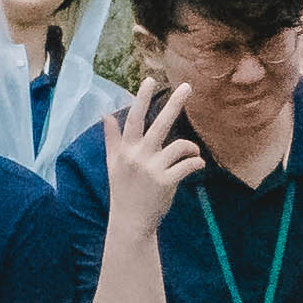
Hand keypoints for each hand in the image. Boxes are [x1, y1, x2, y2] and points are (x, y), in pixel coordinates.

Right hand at [98, 82, 203, 235]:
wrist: (130, 222)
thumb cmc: (123, 191)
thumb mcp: (113, 164)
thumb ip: (112, 138)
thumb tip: (105, 115)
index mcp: (126, 150)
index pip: (133, 119)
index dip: (141, 99)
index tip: (150, 80)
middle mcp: (138, 157)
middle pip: (159, 125)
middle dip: (174, 104)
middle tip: (187, 86)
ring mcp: (152, 169)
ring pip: (180, 146)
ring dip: (191, 147)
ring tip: (193, 153)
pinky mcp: (165, 182)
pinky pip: (188, 165)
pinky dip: (196, 163)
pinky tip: (197, 165)